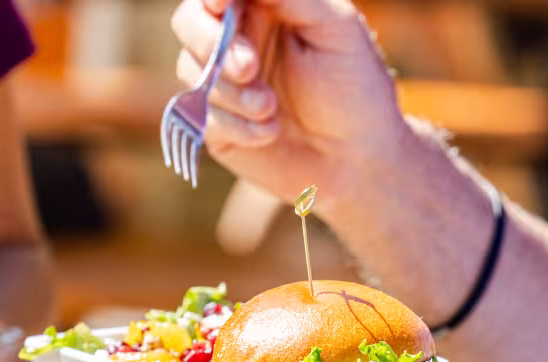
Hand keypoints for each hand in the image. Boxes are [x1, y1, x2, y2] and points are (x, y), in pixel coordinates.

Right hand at [171, 0, 406, 212]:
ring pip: (192, 71)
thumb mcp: (336, 28)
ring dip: (232, 93)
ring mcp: (225, 84)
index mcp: (265, 9)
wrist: (358, 161)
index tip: (223, 6)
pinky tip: (270, 133)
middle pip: (189, 22)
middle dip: (212, 43)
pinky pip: (201, 117)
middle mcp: (239, 41)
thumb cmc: (357, 89)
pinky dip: (236, 126)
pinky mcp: (218, 125)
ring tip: (271, 109)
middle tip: (249, 68)